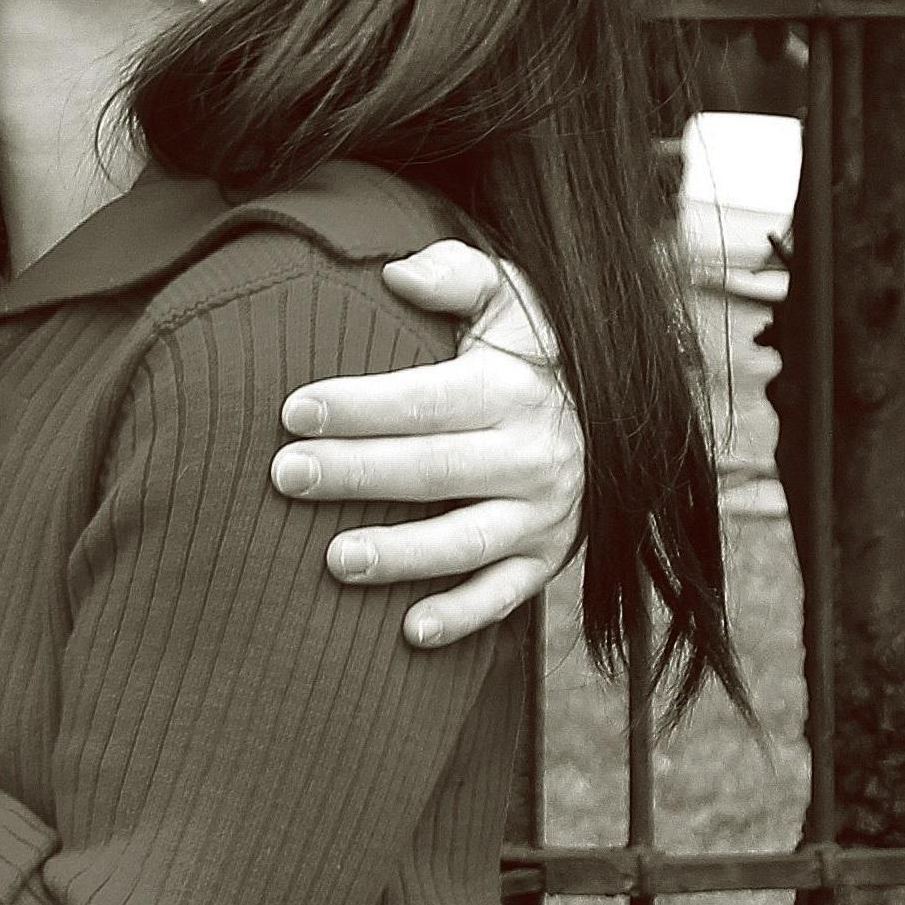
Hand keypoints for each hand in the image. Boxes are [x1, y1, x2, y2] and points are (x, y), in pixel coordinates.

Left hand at [270, 238, 584, 649]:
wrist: (617, 410)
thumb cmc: (530, 348)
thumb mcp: (508, 297)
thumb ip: (454, 275)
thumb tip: (396, 272)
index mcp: (512, 390)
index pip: (425, 400)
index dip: (359, 406)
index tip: (294, 410)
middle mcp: (533, 455)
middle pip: (433, 469)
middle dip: (356, 473)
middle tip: (286, 476)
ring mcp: (543, 514)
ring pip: (466, 541)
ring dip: (403, 554)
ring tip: (335, 559)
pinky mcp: (547, 559)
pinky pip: (506, 595)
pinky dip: (463, 616)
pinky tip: (410, 632)